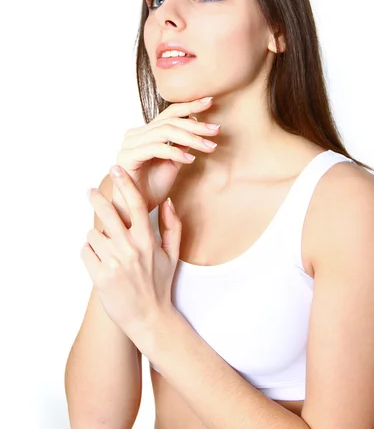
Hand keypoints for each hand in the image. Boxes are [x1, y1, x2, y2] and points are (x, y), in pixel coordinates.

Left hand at [81, 165, 181, 354]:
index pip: (136, 204)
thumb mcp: (173, 255)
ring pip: (93, 233)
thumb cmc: (160, 284)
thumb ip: (172, 226)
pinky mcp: (99, 277)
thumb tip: (167, 201)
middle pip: (108, 213)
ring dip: (96, 236)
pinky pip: (86, 251)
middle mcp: (130, 249)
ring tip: (105, 247)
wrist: (149, 319)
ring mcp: (113, 263)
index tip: (116, 169)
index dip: (125, 183)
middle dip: (97, 198)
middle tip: (90, 191)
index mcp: (148, 240)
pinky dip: (89, 252)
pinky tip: (100, 261)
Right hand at [112, 96, 219, 225]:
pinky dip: (175, 152)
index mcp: (146, 132)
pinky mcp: (128, 156)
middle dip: (196, 125)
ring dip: (190, 138)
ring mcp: (130, 144)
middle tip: (215, 131)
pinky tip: (190, 159)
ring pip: (165, 132)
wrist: (136, 210)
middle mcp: (136, 134)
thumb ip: (182, 144)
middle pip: (170, 121)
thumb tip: (197, 124)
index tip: (210, 101)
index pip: (170, 113)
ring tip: (208, 146)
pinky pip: (156, 148)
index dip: (190, 105)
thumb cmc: (154, 187)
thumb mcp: (174, 162)